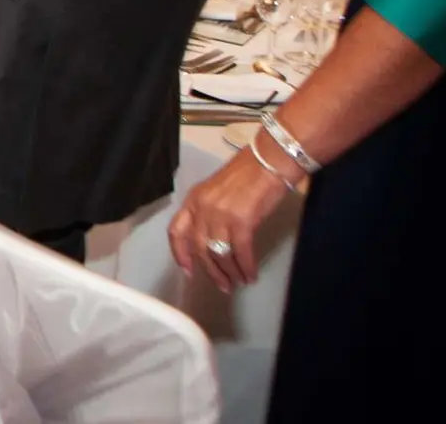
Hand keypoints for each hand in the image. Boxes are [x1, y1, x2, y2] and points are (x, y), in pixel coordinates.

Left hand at [167, 146, 293, 293]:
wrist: (269, 160)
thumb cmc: (248, 174)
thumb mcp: (217, 192)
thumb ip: (210, 212)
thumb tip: (214, 240)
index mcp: (193, 199)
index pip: (177, 231)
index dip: (180, 254)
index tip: (187, 271)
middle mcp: (202, 208)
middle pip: (199, 248)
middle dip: (210, 271)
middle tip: (222, 285)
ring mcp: (220, 215)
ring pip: (219, 253)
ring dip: (228, 272)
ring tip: (237, 282)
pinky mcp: (241, 221)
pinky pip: (240, 252)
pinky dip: (245, 267)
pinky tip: (250, 275)